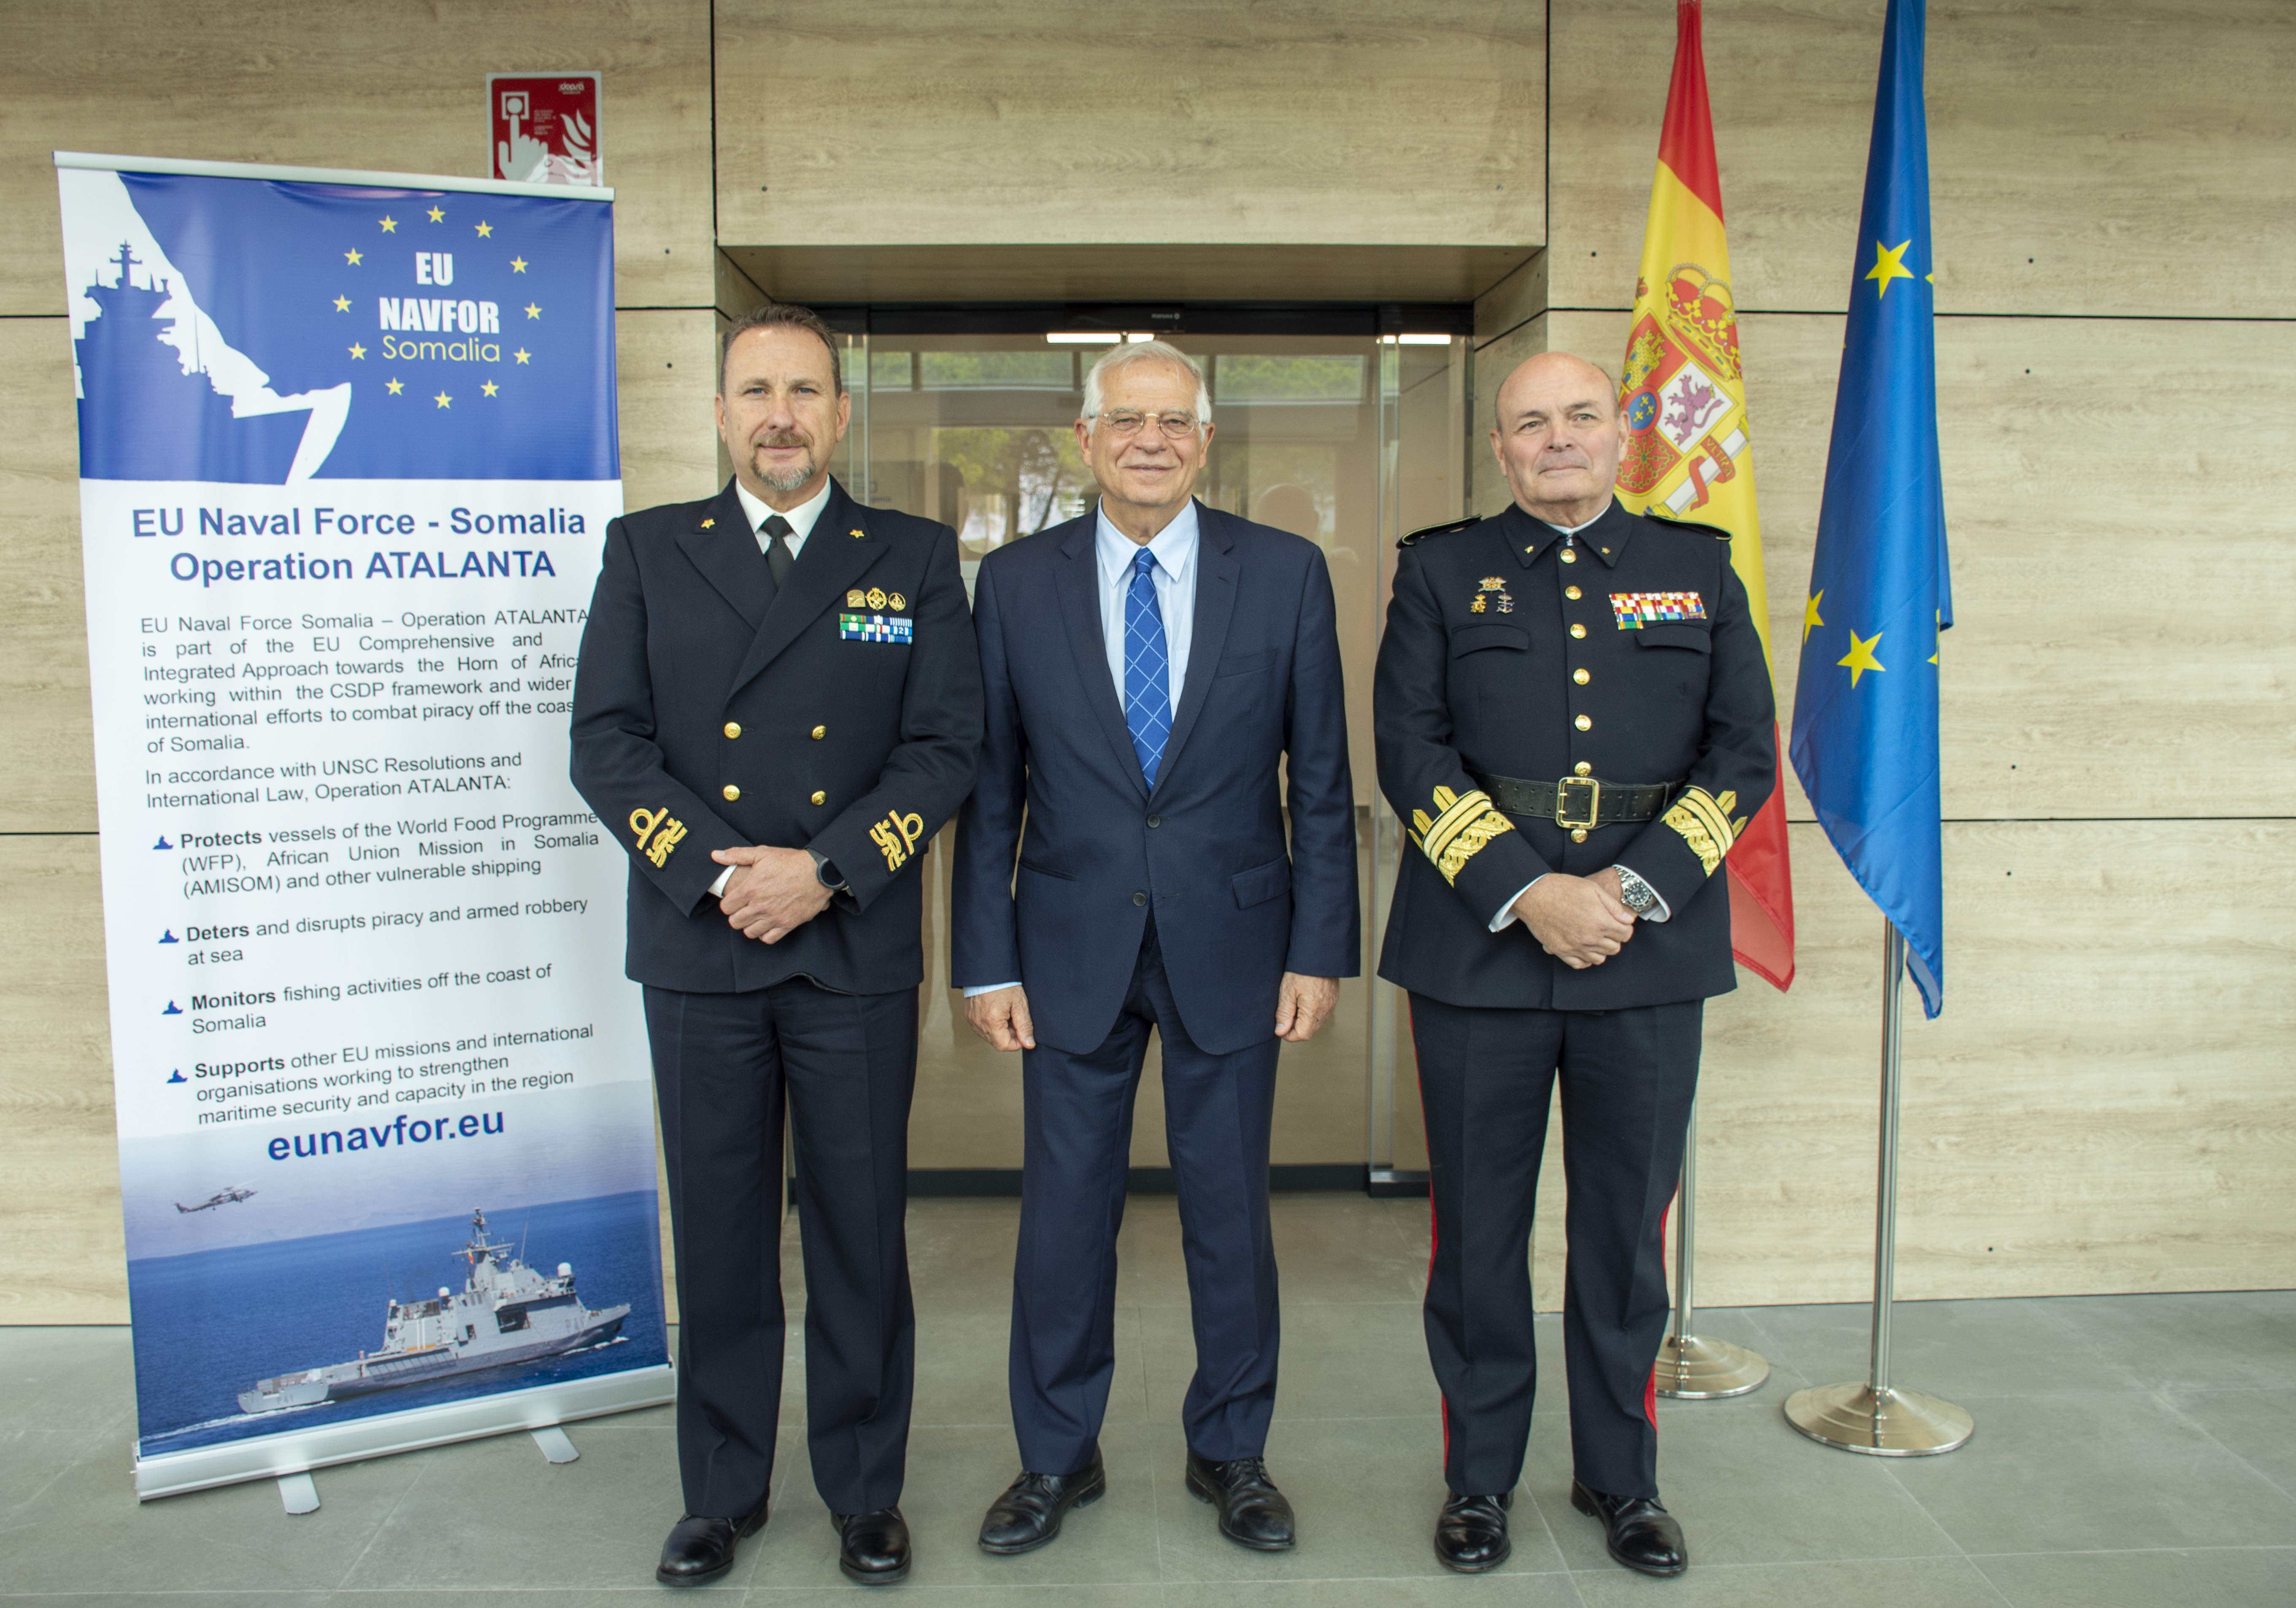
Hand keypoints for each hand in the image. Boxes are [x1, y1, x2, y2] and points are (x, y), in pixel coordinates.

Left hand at [712, 845, 833, 943]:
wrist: (818, 872)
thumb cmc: (790, 861)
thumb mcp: (762, 853)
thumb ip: (736, 854)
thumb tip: (715, 855)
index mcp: (750, 888)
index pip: (726, 907)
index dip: (728, 903)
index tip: (734, 900)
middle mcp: (760, 906)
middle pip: (735, 922)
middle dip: (737, 915)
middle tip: (744, 908)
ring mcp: (774, 917)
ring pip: (749, 932)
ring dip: (750, 925)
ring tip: (755, 916)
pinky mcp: (787, 924)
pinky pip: (768, 938)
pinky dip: (765, 933)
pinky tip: (767, 924)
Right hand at [965, 985, 1035, 1050]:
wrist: (987, 969)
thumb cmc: (1003, 983)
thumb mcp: (1019, 1004)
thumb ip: (1025, 1026)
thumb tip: (1029, 1043)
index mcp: (991, 1022)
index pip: (1004, 1046)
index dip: (1016, 1042)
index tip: (1021, 1030)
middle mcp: (979, 1023)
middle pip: (997, 1042)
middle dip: (1009, 1035)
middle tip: (1014, 1017)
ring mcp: (972, 1020)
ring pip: (989, 1036)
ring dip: (1000, 1030)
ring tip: (1005, 1012)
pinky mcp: (969, 1016)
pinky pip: (981, 1028)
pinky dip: (991, 1024)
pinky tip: (996, 1011)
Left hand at [1274, 973, 1338, 1041]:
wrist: (1319, 953)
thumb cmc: (1302, 970)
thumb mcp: (1287, 991)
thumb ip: (1284, 1013)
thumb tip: (1280, 1031)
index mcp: (1313, 1010)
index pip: (1302, 1035)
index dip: (1289, 1035)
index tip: (1280, 1026)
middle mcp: (1325, 1010)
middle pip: (1309, 1031)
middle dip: (1295, 1027)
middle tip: (1286, 1013)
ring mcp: (1331, 1005)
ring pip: (1316, 1023)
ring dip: (1304, 1020)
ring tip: (1294, 1004)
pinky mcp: (1333, 999)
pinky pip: (1322, 1013)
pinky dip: (1311, 1012)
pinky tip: (1304, 999)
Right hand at [1512, 872, 1634, 969]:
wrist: (1534, 894)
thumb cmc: (1564, 888)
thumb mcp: (1593, 889)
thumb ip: (1614, 907)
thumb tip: (1629, 920)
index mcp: (1601, 922)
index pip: (1625, 935)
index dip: (1625, 928)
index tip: (1619, 923)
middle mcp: (1591, 938)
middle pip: (1614, 948)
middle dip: (1614, 938)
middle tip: (1606, 928)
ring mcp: (1576, 947)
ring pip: (1599, 959)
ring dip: (1600, 949)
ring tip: (1594, 937)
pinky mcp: (1562, 951)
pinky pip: (1580, 964)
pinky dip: (1585, 959)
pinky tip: (1583, 948)